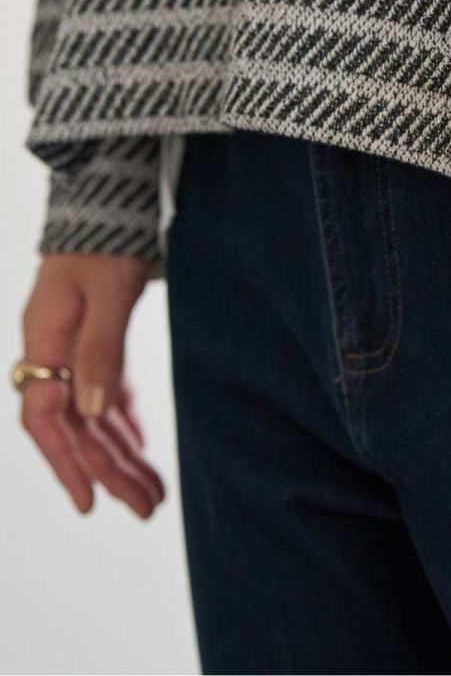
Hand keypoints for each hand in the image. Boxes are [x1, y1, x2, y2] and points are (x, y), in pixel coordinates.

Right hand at [18, 253, 165, 519]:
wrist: (108, 198)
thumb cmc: (105, 240)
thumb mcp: (107, 292)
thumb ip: (100, 349)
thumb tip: (91, 411)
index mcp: (43, 343)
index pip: (46, 421)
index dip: (65, 464)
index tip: (89, 504)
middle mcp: (52, 352)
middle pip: (76, 426)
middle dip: (109, 470)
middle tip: (147, 508)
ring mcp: (71, 346)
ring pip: (92, 413)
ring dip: (120, 452)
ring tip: (152, 494)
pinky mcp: (95, 336)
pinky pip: (103, 390)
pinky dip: (121, 419)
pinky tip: (138, 446)